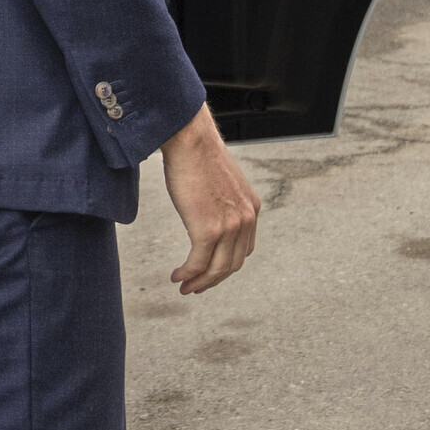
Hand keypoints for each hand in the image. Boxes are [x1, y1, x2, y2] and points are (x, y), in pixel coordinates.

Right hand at [158, 104, 259, 293]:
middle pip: (232, 264)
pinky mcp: (209, 230)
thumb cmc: (198, 157)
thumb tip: (208, 214)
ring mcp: (229, 226)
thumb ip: (223, 203)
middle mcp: (246, 220)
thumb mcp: (222, 184)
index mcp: (252, 209)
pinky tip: (177, 276)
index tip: (208, 273)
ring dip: (199, 282)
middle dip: (212, 280)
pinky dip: (188, 274)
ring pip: (217, 269)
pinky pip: (199, 263)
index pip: (243, 250)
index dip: (225, 267)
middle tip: (194, 287)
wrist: (190, 141)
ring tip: (184, 287)